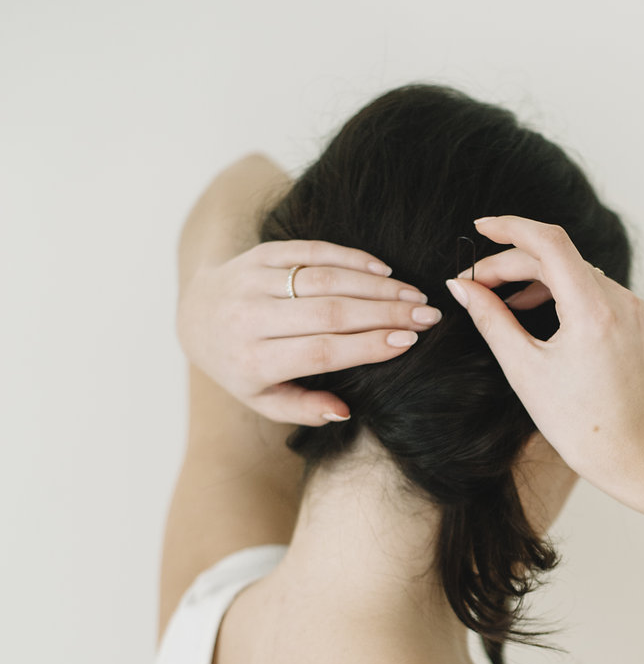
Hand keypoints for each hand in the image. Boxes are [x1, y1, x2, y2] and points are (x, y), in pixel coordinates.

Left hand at [177, 239, 440, 424]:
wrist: (195, 316)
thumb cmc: (241, 365)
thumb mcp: (263, 399)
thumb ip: (302, 408)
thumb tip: (344, 412)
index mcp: (252, 361)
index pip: (319, 351)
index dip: (366, 346)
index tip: (408, 342)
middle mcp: (249, 319)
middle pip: (328, 313)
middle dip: (384, 313)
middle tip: (427, 316)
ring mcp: (253, 281)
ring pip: (324, 279)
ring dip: (376, 286)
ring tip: (414, 295)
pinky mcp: (259, 254)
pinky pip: (311, 251)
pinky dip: (350, 258)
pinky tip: (383, 270)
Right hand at [445, 216, 643, 506]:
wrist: (632, 451)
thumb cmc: (578, 421)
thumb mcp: (524, 369)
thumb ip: (491, 319)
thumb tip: (462, 287)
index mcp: (592, 310)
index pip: (549, 242)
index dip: (510, 227)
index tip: (480, 228)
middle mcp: (619, 300)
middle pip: (557, 257)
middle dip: (512, 264)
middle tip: (475, 284)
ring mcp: (632, 307)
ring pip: (574, 271)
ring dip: (535, 278)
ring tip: (502, 303)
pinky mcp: (637, 318)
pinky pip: (593, 289)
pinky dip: (561, 292)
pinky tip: (537, 313)